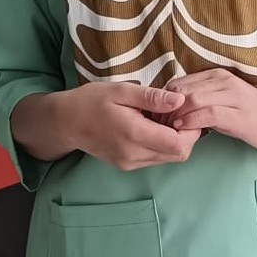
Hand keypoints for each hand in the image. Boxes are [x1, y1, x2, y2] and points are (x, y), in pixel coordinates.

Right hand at [62, 80, 201, 170]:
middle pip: (178, 155)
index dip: (191, 130)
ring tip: (162, 118)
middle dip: (186, 135)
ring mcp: (130, 163)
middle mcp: (133, 155)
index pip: (179, 144)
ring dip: (173, 141)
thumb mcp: (122, 90)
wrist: (65, 122)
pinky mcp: (127, 166)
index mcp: (134, 134)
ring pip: (168, 158)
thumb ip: (152, 97)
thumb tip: (180, 100)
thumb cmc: (91, 101)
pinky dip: (161, 145)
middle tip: (176, 113)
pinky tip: (151, 127)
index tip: (185, 111)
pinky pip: (155, 159)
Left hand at [164, 69, 256, 150]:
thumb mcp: (227, 101)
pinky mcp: (239, 115)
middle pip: (180, 89)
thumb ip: (205, 100)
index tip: (157, 117)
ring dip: (173, 117)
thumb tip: (177, 109)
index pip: (178, 82)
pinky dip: (190, 121)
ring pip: (190, 99)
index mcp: (219, 75)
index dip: (162, 100)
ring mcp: (233, 97)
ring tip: (167, 131)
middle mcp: (224, 81)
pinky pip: (207, 114)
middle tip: (157, 127)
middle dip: (163, 109)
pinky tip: (183, 130)